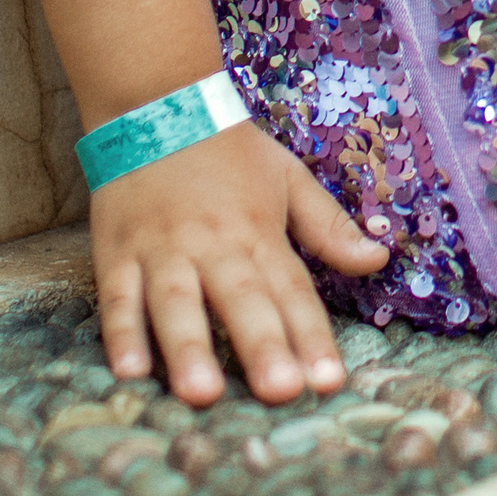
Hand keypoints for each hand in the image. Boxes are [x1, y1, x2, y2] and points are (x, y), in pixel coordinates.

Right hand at [90, 120, 390, 405]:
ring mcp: (161, 249)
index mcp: (259, 230)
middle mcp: (213, 243)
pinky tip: (131, 372)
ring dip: (189, 348)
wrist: (154, 101)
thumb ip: (330, 227)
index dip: (311, 336)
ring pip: (176, 303)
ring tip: (202, 394)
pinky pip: (117, 297)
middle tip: (281, 392)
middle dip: (262, 346)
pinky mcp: (116, 253)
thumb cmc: (229, 151)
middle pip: (241, 299)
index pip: (292, 290)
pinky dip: (121, 333)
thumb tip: (380, 259)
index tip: (329, 381)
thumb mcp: (289, 178)